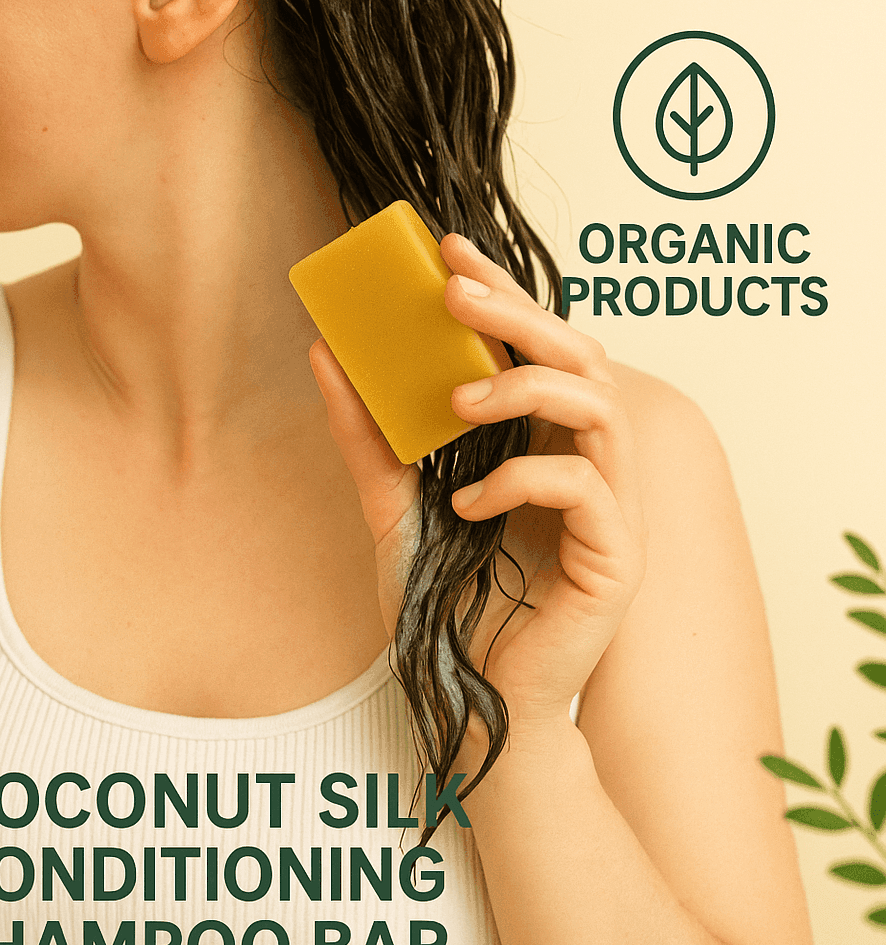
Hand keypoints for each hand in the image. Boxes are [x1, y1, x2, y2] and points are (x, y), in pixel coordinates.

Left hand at [309, 232, 646, 741]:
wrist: (464, 698)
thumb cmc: (442, 603)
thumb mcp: (389, 504)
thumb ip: (367, 433)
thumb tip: (327, 351)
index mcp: (542, 442)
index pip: (535, 347)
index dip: (500, 291)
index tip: (447, 247)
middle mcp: (584, 463)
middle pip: (581, 356)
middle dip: (520, 313)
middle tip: (454, 288)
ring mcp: (610, 509)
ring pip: (600, 407)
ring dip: (526, 386)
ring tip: (459, 401)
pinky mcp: (617, 557)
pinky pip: (585, 489)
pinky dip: (522, 479)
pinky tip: (468, 501)